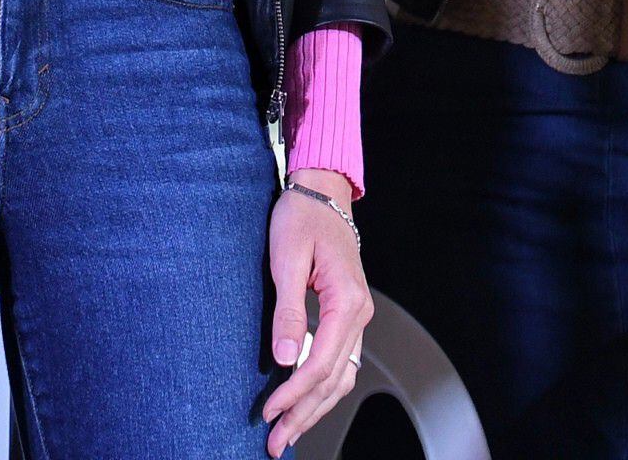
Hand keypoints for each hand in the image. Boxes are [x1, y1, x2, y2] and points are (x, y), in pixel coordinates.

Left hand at [260, 174, 370, 455]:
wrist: (323, 192)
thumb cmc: (303, 217)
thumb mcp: (287, 259)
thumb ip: (287, 310)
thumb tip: (284, 358)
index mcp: (347, 300)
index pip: (321, 362)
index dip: (294, 392)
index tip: (269, 411)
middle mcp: (359, 313)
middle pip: (334, 378)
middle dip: (303, 414)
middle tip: (275, 442)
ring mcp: (357, 316)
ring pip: (342, 376)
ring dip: (315, 408)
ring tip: (288, 433)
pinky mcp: (347, 316)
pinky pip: (341, 362)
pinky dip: (324, 389)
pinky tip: (306, 403)